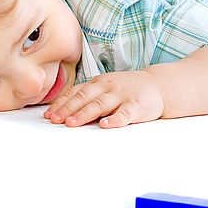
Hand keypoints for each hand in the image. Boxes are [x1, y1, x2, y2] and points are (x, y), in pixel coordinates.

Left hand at [43, 71, 164, 127]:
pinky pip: (125, 113)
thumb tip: (61, 112)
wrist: (158, 85)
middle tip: (55, 120)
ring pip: (101, 104)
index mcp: (98, 83)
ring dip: (85, 114)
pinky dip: (115, 119)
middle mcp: (108, 87)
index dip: (62, 103)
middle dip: (68, 109)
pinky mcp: (137, 106)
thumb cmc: (126, 89)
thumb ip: (88, 97)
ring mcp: (123, 95)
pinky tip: (105, 125)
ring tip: (72, 123)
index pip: (76, 92)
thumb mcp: (106, 87)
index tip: (49, 115)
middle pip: (85, 97)